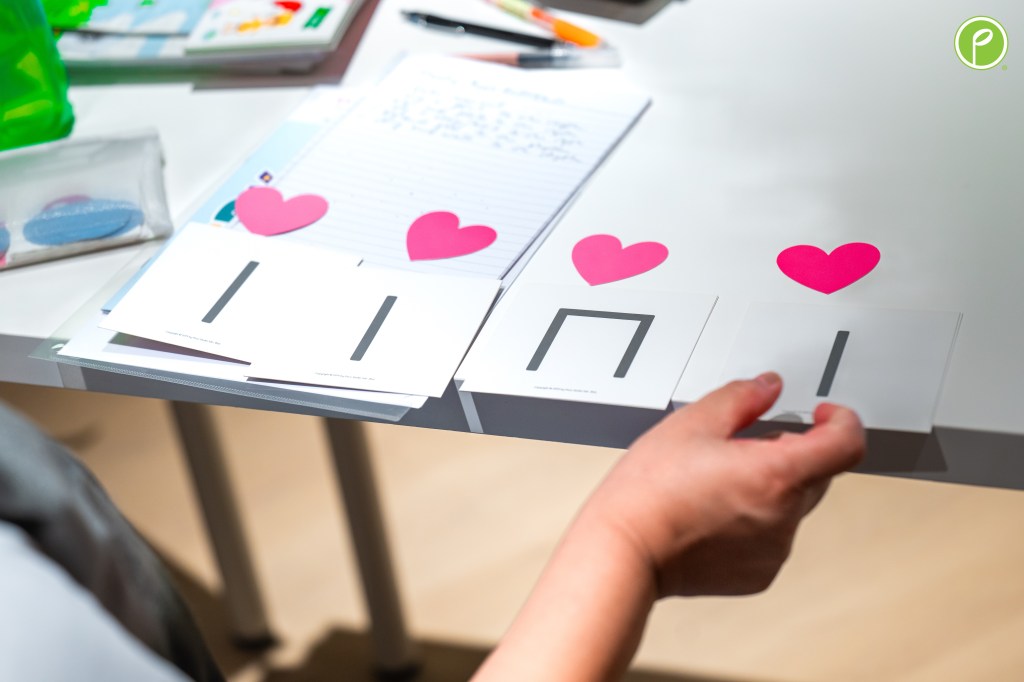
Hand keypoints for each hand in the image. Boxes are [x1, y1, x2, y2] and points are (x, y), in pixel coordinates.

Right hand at [583, 372, 864, 597]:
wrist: (623, 550)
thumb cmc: (648, 494)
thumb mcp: (691, 423)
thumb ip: (740, 397)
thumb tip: (768, 387)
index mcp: (776, 474)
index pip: (847, 444)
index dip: (842, 421)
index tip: (825, 416)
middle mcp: (784, 516)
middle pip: (816, 472)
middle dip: (788, 453)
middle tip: (740, 448)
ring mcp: (774, 550)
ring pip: (791, 505)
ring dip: (768, 488)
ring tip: (714, 484)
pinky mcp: (758, 573)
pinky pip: (772, 537)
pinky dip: (753, 521)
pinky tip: (711, 514)